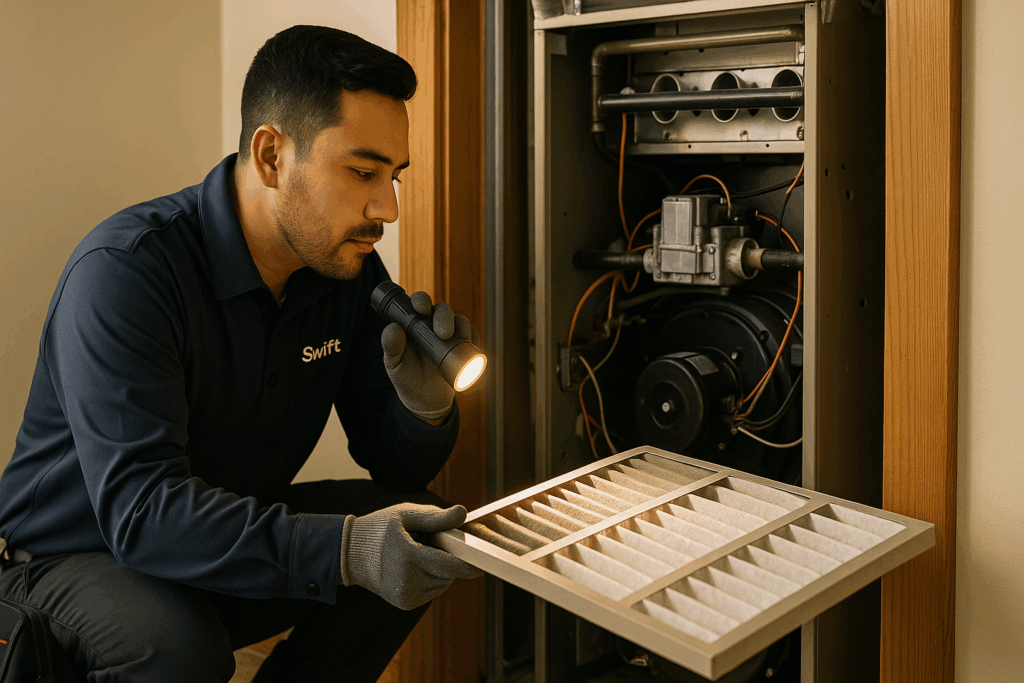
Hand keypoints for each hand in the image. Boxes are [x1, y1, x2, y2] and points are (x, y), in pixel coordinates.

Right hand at [340, 503, 481, 609]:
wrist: (349, 553)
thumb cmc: (378, 528)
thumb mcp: (405, 515)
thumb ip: (436, 517)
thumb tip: (463, 513)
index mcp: (409, 558)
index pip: (451, 566)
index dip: (470, 562)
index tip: (483, 556)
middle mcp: (408, 582)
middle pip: (448, 574)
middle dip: (451, 559)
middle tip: (438, 542)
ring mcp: (406, 596)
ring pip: (442, 583)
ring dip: (441, 569)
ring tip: (422, 552)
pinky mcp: (405, 603)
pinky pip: (432, 590)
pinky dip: (431, 578)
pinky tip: (416, 565)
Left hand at [380, 291, 476, 421]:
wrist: (425, 401)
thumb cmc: (406, 378)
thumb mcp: (394, 364)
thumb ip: (391, 346)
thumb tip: (393, 327)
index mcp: (414, 323)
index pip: (420, 303)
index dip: (422, 300)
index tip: (421, 309)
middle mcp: (434, 325)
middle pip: (443, 310)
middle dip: (445, 317)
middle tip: (443, 334)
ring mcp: (451, 336)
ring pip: (461, 321)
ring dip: (462, 328)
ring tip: (456, 343)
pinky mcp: (464, 348)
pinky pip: (473, 339)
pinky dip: (473, 342)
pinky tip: (470, 350)